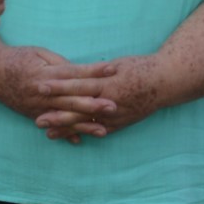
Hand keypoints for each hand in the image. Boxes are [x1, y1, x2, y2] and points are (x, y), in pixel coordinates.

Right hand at [0, 43, 116, 142]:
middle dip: (93, 103)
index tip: (112, 70)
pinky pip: (52, 126)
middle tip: (113, 106)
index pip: (74, 72)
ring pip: (64, 117)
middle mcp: (42, 93)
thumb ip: (60, 64)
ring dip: (84, 125)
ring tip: (103, 130)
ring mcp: (37, 107)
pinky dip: (64, 134)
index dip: (93, 71)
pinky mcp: (33, 115)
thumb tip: (80, 73)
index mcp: (45, 73)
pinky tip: (78, 141)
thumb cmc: (18, 58)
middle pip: (71, 99)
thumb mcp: (39, 53)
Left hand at [34, 54, 165, 141]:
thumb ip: (97, 71)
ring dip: (67, 129)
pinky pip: (100, 130)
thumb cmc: (142, 68)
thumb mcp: (117, 64)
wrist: (167, 81)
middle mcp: (109, 102)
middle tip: (36, 120)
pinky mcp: (121, 123)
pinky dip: (85, 134)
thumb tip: (78, 71)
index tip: (40, 87)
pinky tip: (72, 139)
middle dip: (56, 114)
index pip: (77, 85)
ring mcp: (116, 115)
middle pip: (78, 109)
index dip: (58, 87)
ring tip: (48, 133)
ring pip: (86, 124)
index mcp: (107, 83)